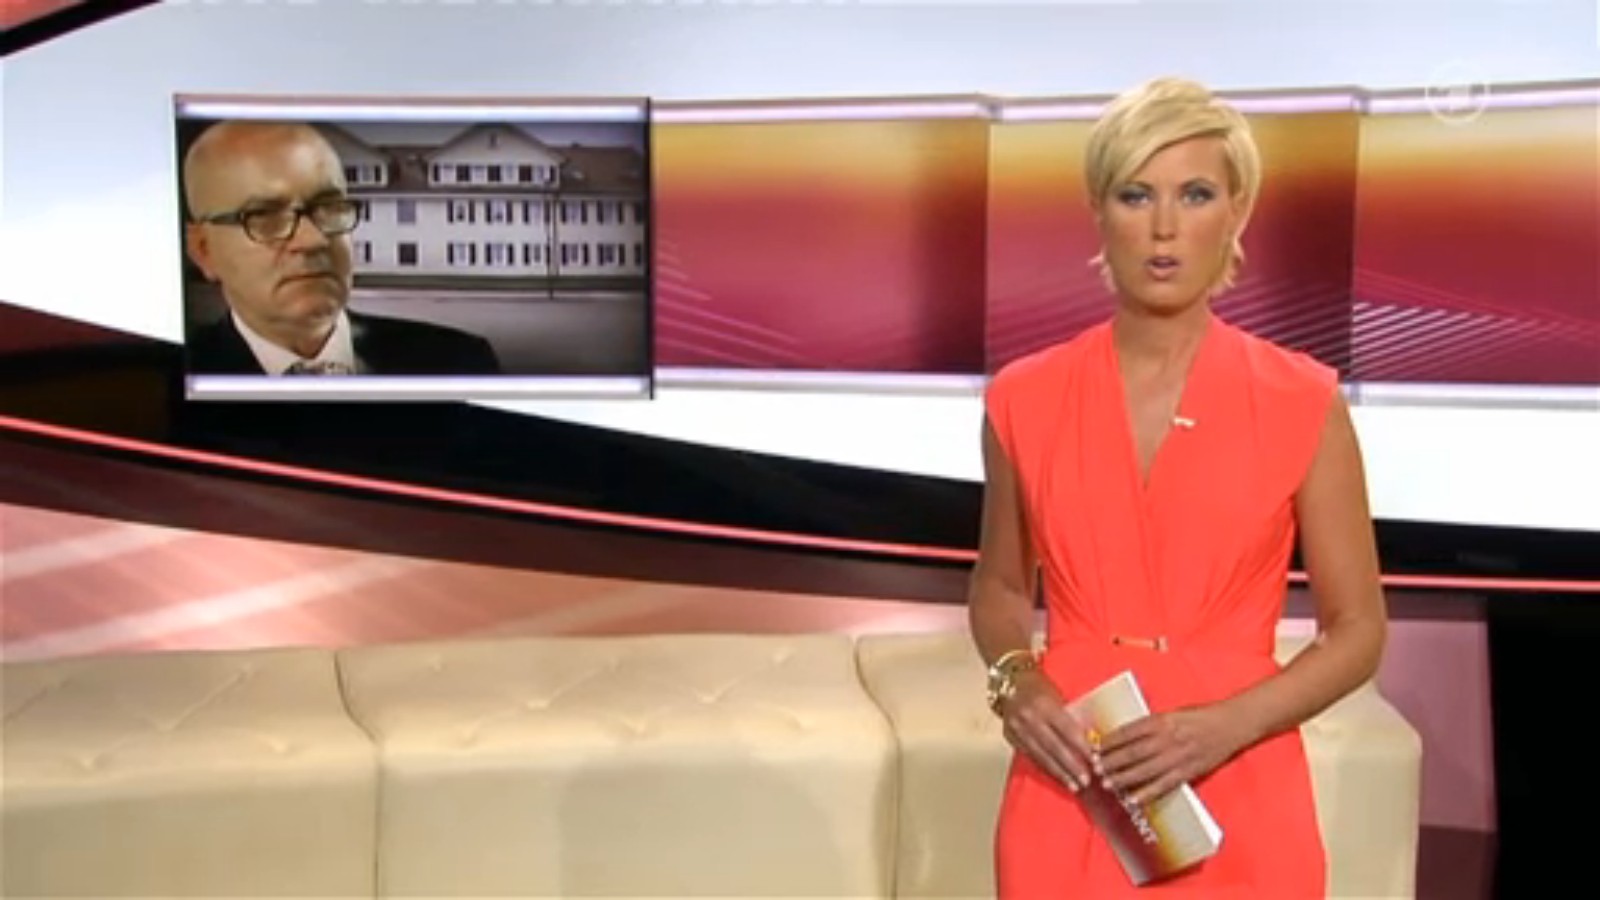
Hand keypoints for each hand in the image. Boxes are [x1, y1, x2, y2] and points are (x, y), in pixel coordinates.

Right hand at [999, 670, 1096, 792]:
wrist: (1009, 680)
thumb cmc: (1039, 685)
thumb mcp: (1057, 695)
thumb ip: (1070, 717)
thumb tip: (1091, 740)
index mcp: (1044, 704)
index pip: (1067, 730)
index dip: (1082, 748)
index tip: (1096, 761)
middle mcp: (1029, 718)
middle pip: (1053, 747)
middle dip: (1071, 766)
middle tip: (1086, 781)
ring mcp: (1017, 729)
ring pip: (1041, 756)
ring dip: (1059, 773)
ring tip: (1074, 786)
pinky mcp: (1010, 737)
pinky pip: (1030, 756)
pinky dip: (1045, 768)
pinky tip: (1057, 777)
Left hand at [1095, 704, 1252, 805]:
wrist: (1231, 724)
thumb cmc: (1199, 716)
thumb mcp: (1172, 714)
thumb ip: (1151, 725)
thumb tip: (1124, 736)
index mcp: (1161, 721)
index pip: (1128, 732)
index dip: (1109, 742)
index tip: (1094, 749)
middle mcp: (1167, 738)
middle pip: (1132, 753)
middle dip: (1111, 762)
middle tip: (1094, 769)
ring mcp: (1178, 757)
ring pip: (1145, 770)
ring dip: (1123, 778)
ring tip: (1107, 784)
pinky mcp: (1188, 772)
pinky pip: (1163, 785)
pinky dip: (1147, 793)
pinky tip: (1132, 799)